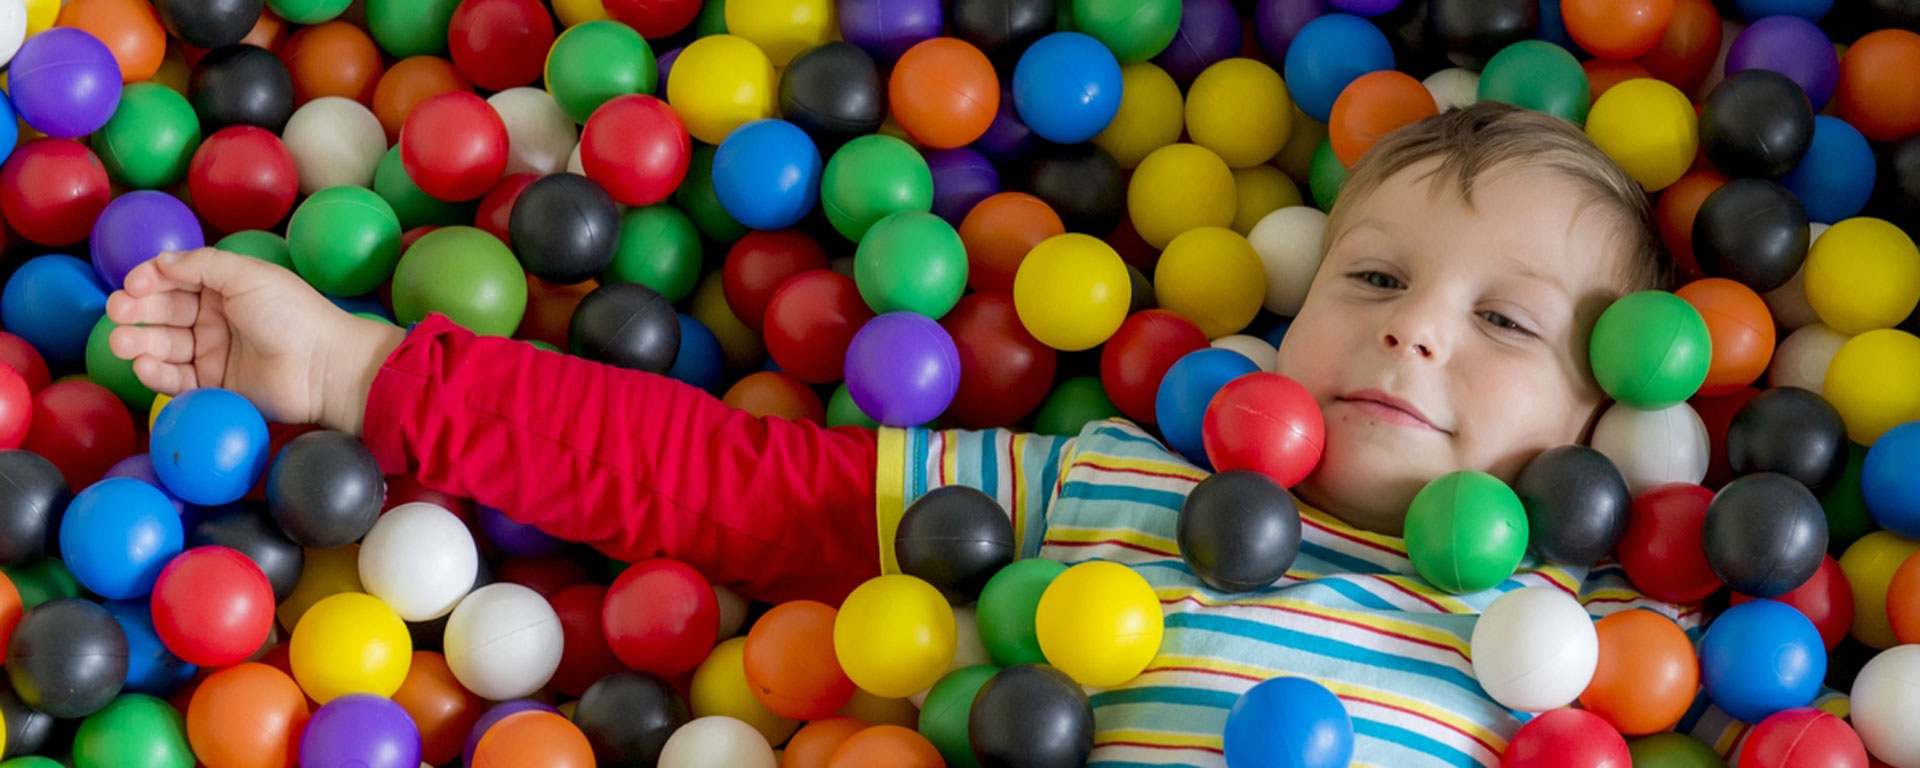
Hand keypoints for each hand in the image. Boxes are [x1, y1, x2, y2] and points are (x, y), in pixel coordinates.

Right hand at [104, 248, 405, 434]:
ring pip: (164, 346)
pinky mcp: (214, 386)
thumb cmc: (292, 314)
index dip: (150, 280)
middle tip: (118, 312)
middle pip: (164, 312)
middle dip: (136, 311)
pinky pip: (177, 379)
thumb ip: (202, 265)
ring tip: (121, 343)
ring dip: (138, 342)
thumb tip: (161, 261)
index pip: (175, 280)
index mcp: (225, 287)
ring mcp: (214, 353)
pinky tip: (143, 365)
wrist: (324, 366)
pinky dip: (156, 373)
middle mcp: (216, 318)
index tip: (133, 284)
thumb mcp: (248, 276)